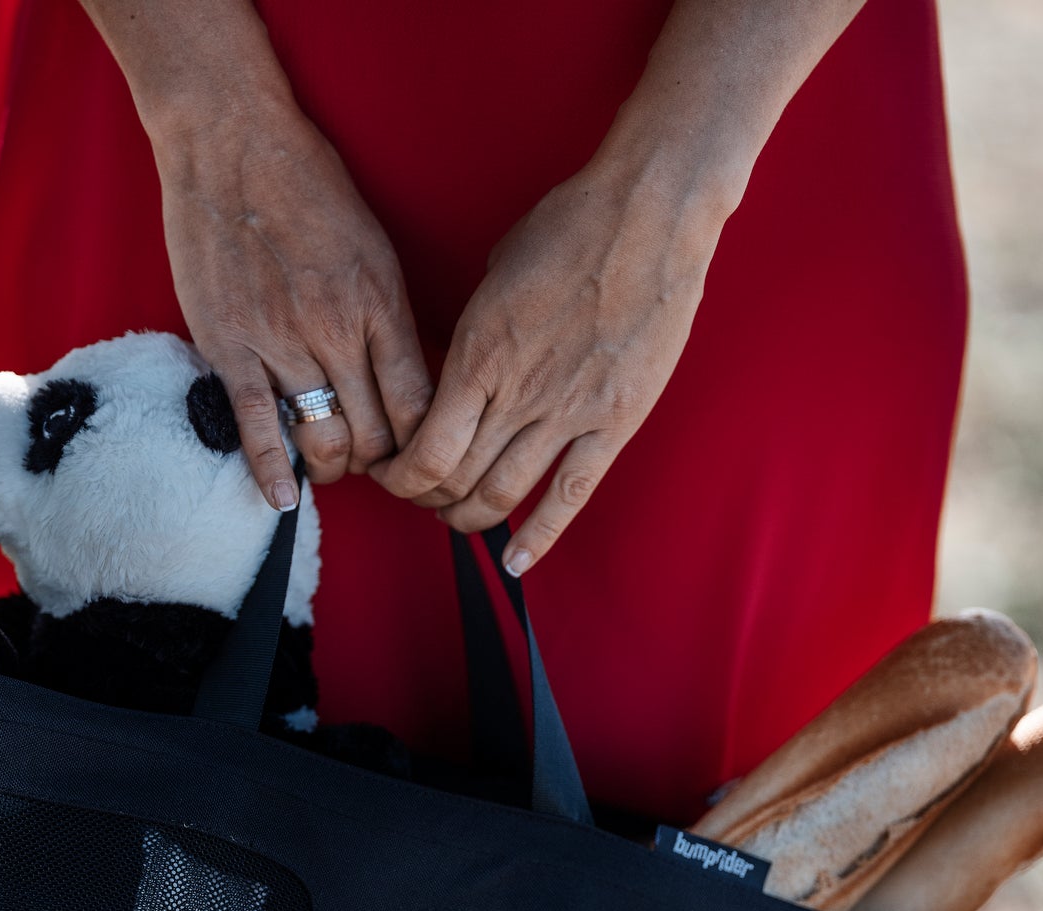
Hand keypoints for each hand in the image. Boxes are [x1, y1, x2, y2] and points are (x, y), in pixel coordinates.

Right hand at [154, 105, 432, 504]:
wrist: (232, 144)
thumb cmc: (308, 186)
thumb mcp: (375, 248)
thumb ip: (390, 316)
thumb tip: (412, 379)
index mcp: (381, 305)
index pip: (419, 407)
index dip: (424, 447)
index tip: (419, 455)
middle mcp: (337, 332)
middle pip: (377, 435)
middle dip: (383, 466)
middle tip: (379, 469)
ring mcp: (282, 343)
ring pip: (323, 440)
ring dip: (334, 467)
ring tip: (333, 465)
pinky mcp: (230, 347)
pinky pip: (256, 426)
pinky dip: (272, 472)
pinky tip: (283, 500)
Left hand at [369, 160, 724, 572]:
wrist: (648, 214)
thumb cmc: (571, 225)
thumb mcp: (496, 272)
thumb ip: (478, 329)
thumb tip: (467, 356)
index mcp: (476, 354)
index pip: (423, 449)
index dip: (401, 478)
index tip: (394, 475)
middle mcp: (515, 394)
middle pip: (454, 480)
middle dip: (428, 499)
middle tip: (424, 497)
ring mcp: (567, 413)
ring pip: (502, 496)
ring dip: (471, 518)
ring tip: (461, 518)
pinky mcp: (614, 423)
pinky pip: (570, 494)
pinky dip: (540, 535)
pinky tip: (516, 563)